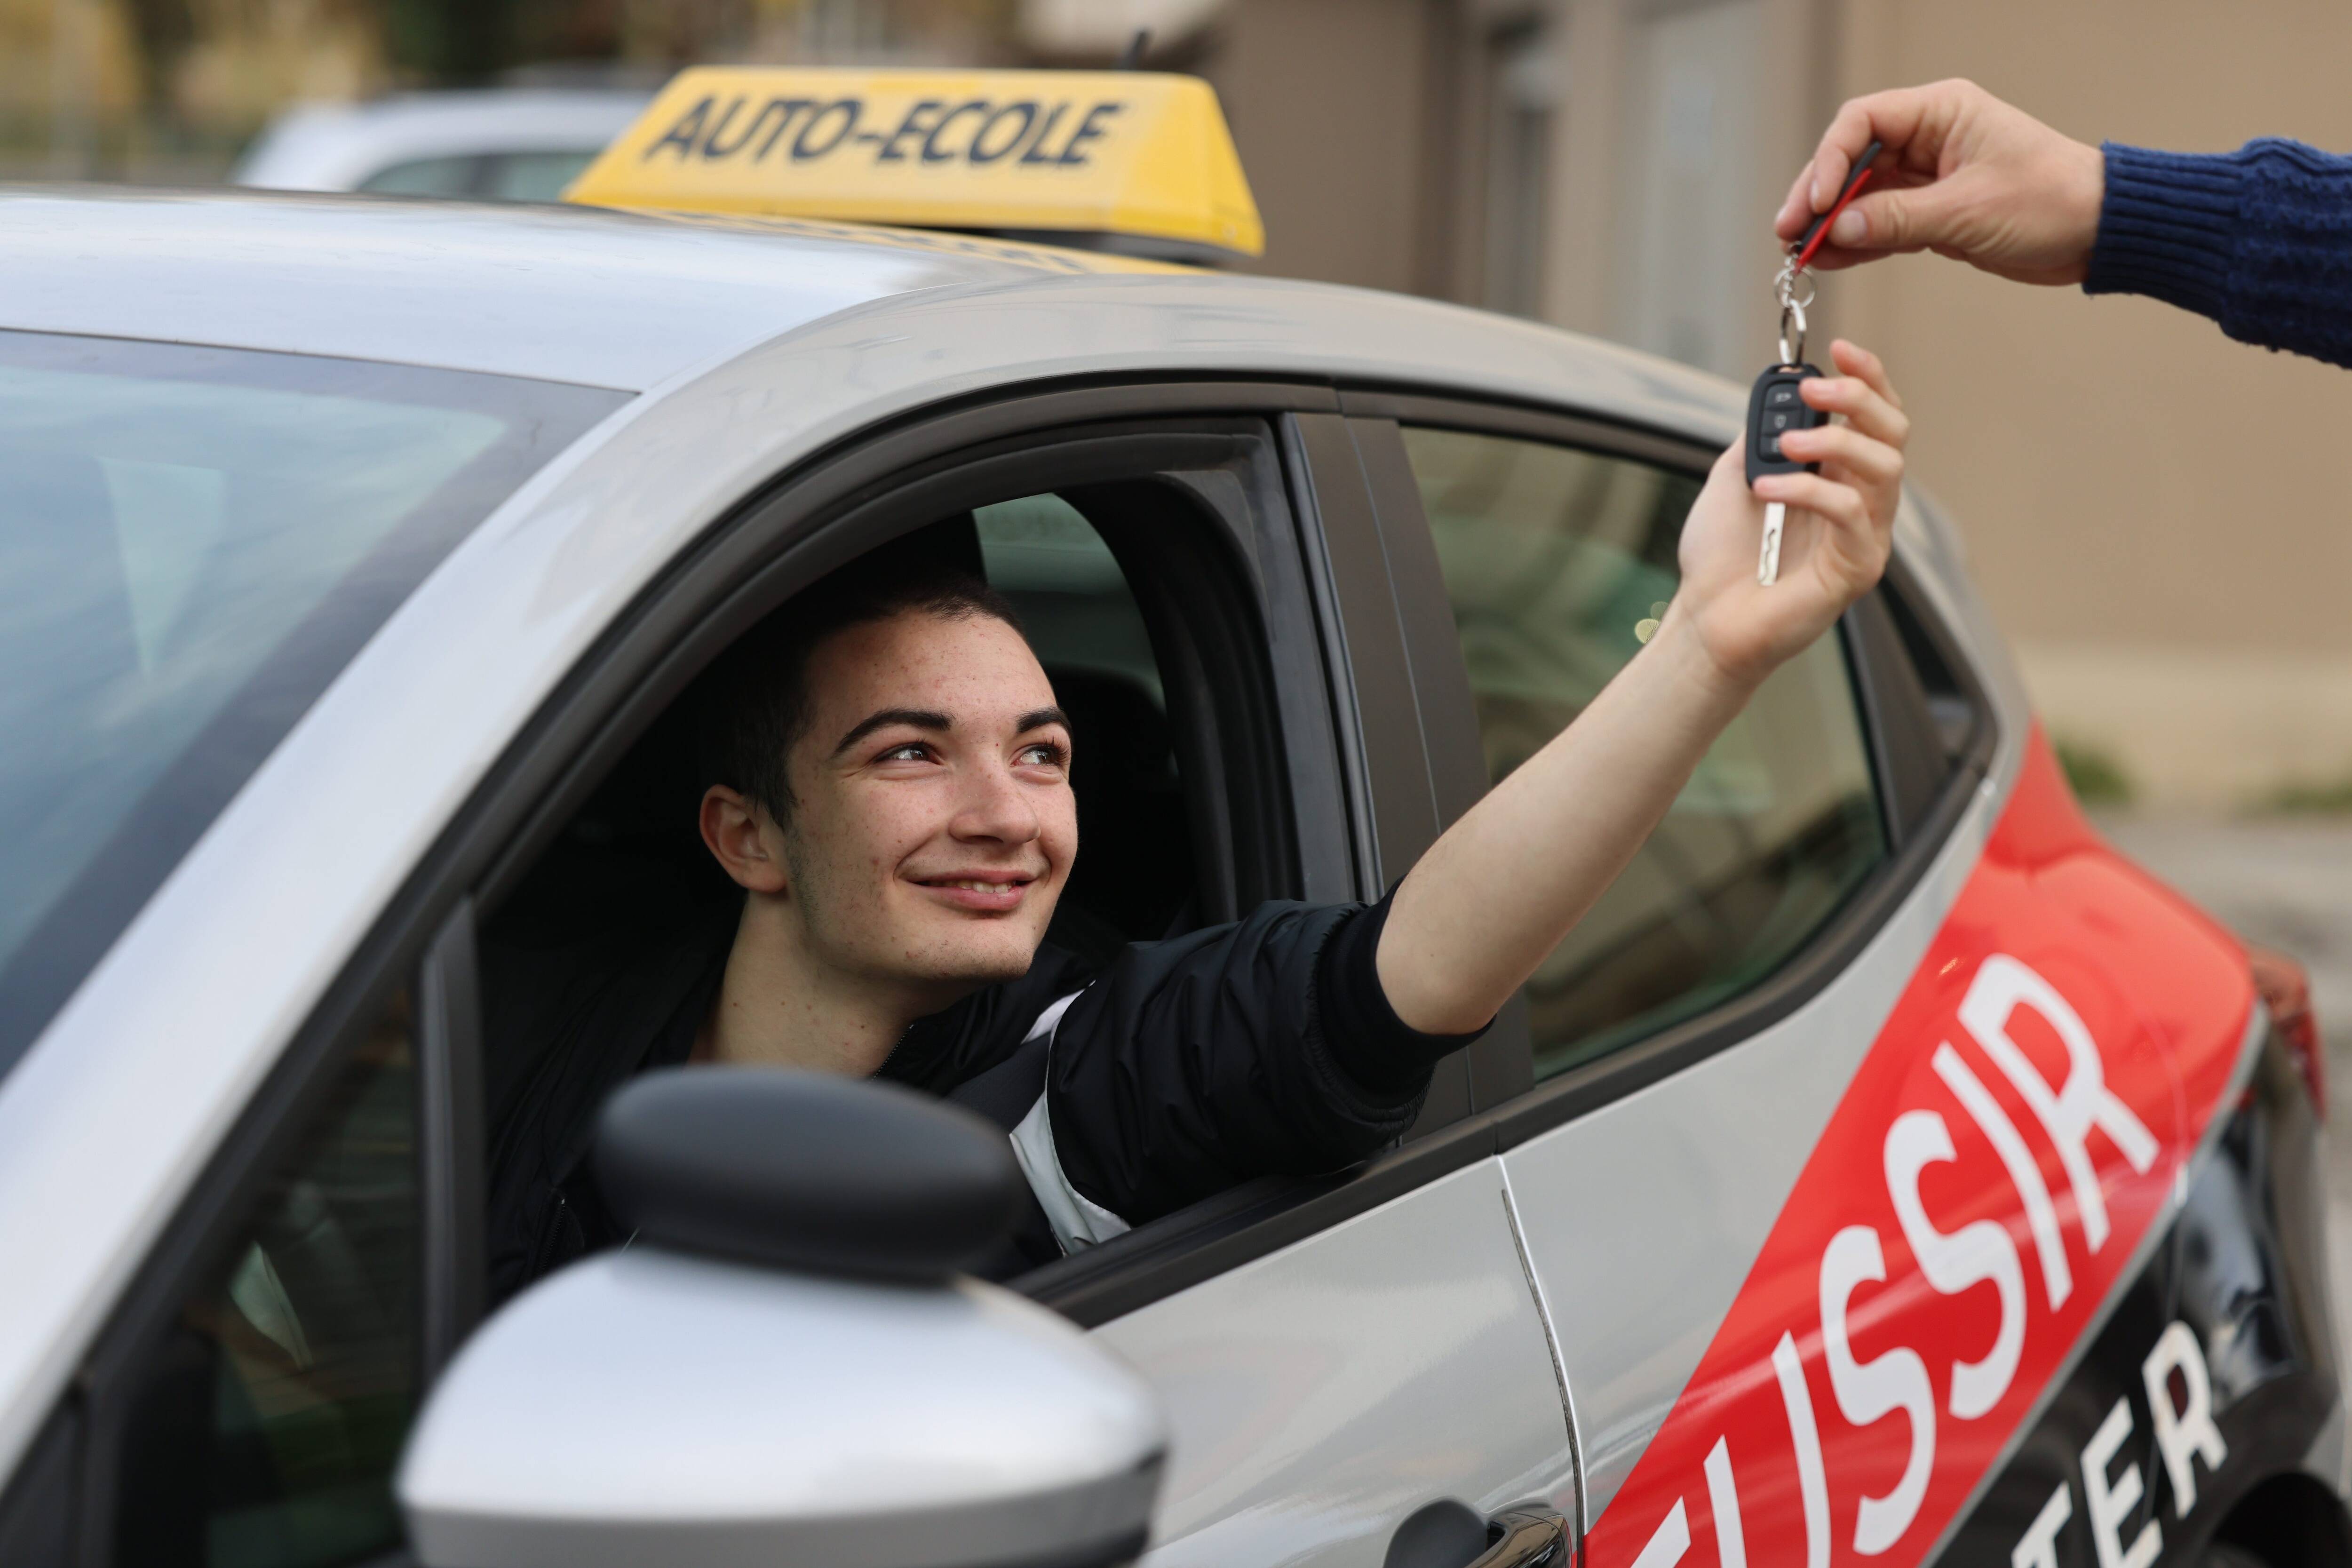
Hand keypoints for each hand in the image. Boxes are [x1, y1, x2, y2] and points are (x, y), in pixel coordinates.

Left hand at [1669, 340, 1906, 690]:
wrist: (1705, 616)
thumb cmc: (1721, 555)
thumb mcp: (1734, 476)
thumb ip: (1760, 435)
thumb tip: (1779, 394)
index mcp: (1838, 474)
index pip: (1874, 415)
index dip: (1867, 377)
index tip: (1840, 350)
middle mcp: (1861, 500)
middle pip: (1893, 432)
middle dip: (1860, 399)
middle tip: (1815, 393)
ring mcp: (1866, 534)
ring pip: (1885, 467)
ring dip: (1836, 442)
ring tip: (1785, 444)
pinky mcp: (1858, 567)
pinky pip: (1852, 513)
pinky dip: (1809, 490)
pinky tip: (1767, 490)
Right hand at [1773, 79, 2103, 283]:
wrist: (2097, 232)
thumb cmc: (2053, 199)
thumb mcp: (1968, 209)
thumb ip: (1897, 218)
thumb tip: (1837, 230)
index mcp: (1942, 112)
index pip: (1862, 123)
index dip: (1829, 161)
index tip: (1813, 204)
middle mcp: (1929, 138)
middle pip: (1851, 160)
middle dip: (1817, 198)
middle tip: (1791, 233)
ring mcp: (1927, 177)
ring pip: (1860, 197)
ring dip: (1830, 225)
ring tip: (1800, 253)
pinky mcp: (1930, 213)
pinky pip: (1878, 225)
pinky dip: (1853, 243)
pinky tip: (1827, 260)